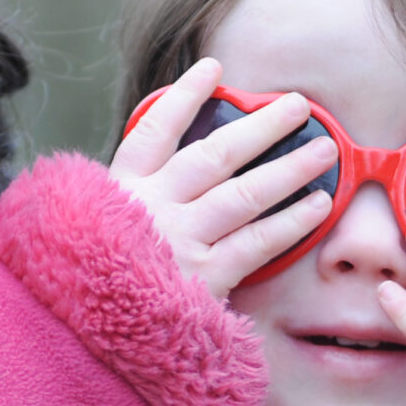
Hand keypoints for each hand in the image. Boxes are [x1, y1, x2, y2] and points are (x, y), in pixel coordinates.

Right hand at [109, 57, 338, 299]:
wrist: (80, 337)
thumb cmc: (90, 279)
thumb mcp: (87, 227)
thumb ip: (124, 198)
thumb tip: (164, 170)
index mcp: (120, 188)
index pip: (154, 128)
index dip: (185, 95)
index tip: (214, 68)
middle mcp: (151, 207)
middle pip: (214, 154)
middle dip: (261, 126)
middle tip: (298, 104)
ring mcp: (178, 241)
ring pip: (244, 193)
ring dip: (288, 167)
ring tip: (325, 149)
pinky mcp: (202, 278)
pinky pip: (258, 242)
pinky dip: (292, 222)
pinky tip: (319, 205)